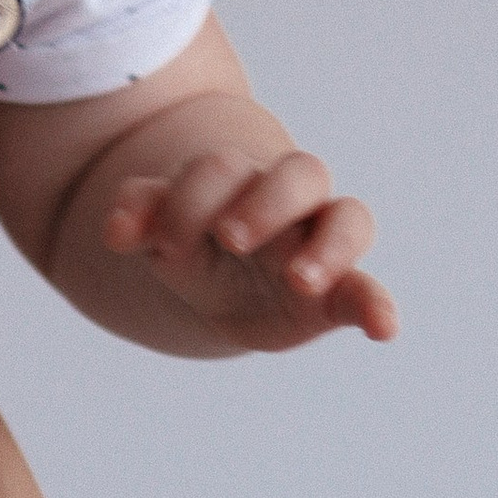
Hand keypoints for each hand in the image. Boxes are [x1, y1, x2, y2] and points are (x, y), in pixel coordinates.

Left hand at [102, 146, 397, 350]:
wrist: (219, 288)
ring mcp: (319, 244)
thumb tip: (114, 231)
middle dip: (266, 202)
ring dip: (329, 247)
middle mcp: (291, 202)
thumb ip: (138, 215)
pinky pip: (367, 292)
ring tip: (298, 280)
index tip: (164, 243)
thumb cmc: (193, 242)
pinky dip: (379, 307)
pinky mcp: (337, 294)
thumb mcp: (159, 231)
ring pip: (348, 218)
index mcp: (241, 179)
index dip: (194, 198)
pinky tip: (384, 329)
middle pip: (303, 172)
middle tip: (229, 239)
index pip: (228, 169)